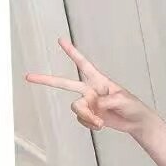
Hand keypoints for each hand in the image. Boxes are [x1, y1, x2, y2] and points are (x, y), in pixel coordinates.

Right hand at [25, 38, 148, 134]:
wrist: (136, 122)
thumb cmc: (133, 106)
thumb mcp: (122, 100)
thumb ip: (105, 100)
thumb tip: (93, 104)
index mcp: (99, 81)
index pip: (84, 64)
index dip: (72, 52)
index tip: (61, 40)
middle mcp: (90, 90)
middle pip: (65, 84)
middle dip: (47, 80)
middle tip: (29, 76)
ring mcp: (89, 103)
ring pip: (76, 108)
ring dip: (87, 116)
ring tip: (100, 121)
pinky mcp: (89, 115)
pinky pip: (81, 119)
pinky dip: (90, 124)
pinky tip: (101, 124)